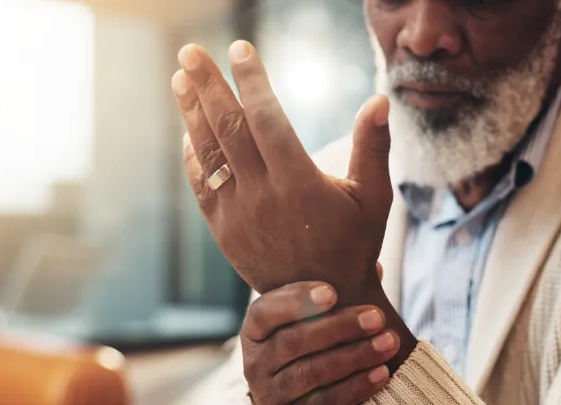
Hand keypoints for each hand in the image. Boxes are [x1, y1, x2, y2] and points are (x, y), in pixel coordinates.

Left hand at [172, 40, 416, 370]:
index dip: (253, 81)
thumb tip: (380, 98)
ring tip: (180, 78)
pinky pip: (201, 184)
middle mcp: (263, 196)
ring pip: (209, 153)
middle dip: (208, 86)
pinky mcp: (223, 230)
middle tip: (190, 51)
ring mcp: (238, 214)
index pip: (268, 119)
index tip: (241, 49)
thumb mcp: (374, 197)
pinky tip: (189, 129)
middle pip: (229, 130)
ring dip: (192, 113)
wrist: (323, 301)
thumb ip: (372, 146)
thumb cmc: (354, 243)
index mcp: (301, 183)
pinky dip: (193, 155)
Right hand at [241, 281, 399, 404]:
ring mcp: (271, 394)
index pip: (264, 312)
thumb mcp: (312, 320)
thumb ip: (335, 297)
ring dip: (354, 356)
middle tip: (376, 316)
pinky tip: (381, 371)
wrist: (305, 395)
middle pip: (293, 342)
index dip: (296, 301)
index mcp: (254, 332)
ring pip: (311, 373)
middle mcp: (255, 364)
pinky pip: (325, 401)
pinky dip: (356, 386)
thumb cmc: (312, 345)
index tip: (333, 292)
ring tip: (388, 342)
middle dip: (339, 327)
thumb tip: (376, 270)